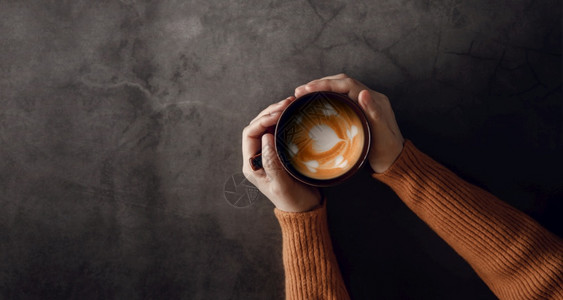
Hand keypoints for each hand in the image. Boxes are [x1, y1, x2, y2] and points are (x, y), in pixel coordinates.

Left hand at [242, 97, 321, 211]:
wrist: (306, 210)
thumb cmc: (293, 201)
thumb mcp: (282, 184)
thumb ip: (272, 162)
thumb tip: (266, 137)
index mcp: (251, 164)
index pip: (250, 134)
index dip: (262, 121)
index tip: (278, 114)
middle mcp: (257, 157)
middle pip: (257, 126)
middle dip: (269, 112)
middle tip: (286, 103)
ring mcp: (268, 153)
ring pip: (267, 126)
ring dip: (276, 113)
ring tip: (290, 103)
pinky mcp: (280, 151)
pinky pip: (279, 130)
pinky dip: (285, 119)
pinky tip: (293, 113)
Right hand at [295, 74, 404, 172]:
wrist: (394, 162)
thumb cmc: (388, 152)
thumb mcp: (382, 134)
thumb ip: (374, 113)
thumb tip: (363, 92)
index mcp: (375, 100)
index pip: (347, 84)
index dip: (327, 84)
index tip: (308, 89)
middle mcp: (370, 98)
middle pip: (342, 82)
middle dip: (320, 83)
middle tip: (300, 91)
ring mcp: (364, 104)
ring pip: (340, 88)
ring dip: (321, 88)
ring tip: (303, 94)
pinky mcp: (359, 111)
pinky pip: (340, 98)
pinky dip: (325, 97)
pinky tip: (314, 102)